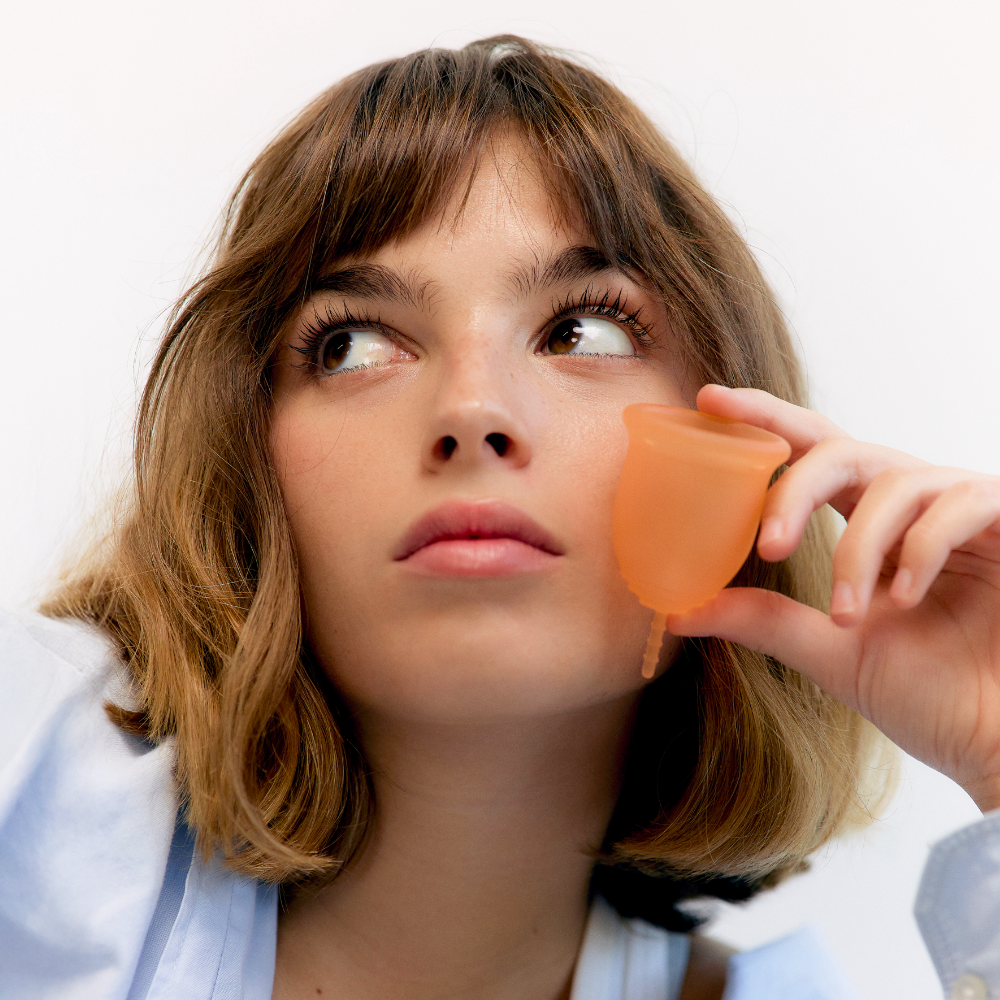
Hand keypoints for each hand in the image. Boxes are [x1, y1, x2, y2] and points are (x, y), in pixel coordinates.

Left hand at [667, 385, 999, 812]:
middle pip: (839, 447)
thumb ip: (762, 620)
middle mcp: (910, 501)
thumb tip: (678, 609)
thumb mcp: (829, 649)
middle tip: (767, 544)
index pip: (808, 451)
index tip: (707, 401)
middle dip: (794, 486)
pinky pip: (955, 505)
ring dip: (857, 552)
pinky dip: (919, 551)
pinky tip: (905, 599)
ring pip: (890, 483)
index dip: (761, 420)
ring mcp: (961, 505)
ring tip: (847, 616)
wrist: (997, 737)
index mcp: (868, 520)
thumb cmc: (931, 693)